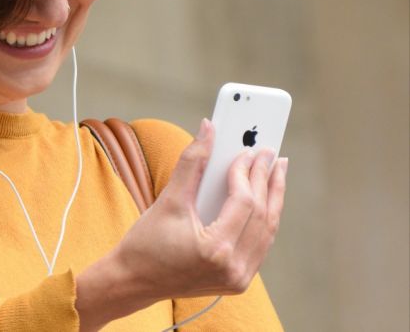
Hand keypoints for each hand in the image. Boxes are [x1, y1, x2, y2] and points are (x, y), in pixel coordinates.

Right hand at [76, 119, 287, 329]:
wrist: (133, 281)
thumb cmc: (144, 244)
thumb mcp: (168, 200)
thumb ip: (191, 162)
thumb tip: (208, 129)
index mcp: (215, 250)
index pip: (244, 203)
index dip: (246, 173)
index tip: (246, 152)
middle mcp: (233, 268)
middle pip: (262, 215)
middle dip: (267, 180)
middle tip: (270, 153)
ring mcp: (239, 278)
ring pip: (267, 230)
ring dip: (272, 198)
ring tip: (275, 172)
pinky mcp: (238, 280)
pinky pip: (260, 244)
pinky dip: (263, 219)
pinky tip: (265, 199)